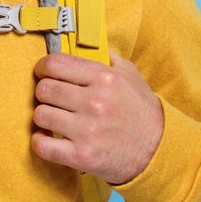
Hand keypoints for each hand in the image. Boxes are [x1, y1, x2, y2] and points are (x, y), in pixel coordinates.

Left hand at [30, 50, 163, 185]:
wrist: (160, 153)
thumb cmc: (144, 115)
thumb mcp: (134, 79)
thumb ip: (111, 60)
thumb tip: (92, 46)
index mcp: (105, 78)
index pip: (55, 63)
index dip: (43, 67)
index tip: (44, 73)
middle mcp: (95, 102)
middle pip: (44, 89)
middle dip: (44, 93)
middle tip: (53, 99)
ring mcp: (88, 130)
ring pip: (40, 115)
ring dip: (44, 117)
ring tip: (55, 119)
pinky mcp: (82, 155)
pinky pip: (42, 145)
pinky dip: (40, 142)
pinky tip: (49, 139)